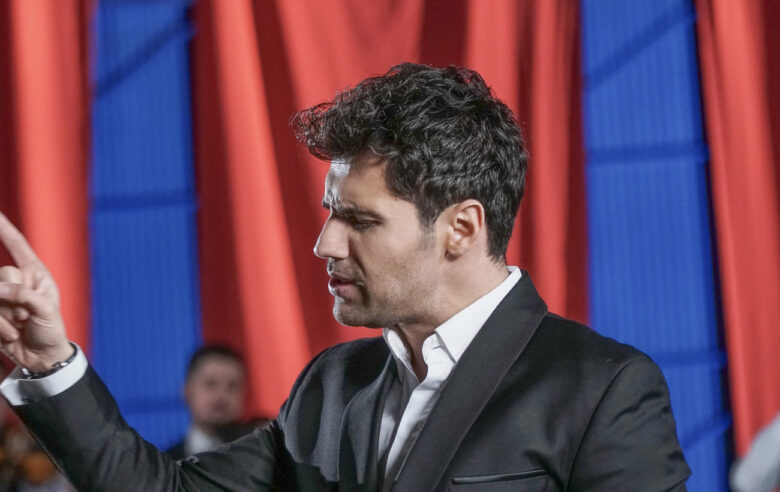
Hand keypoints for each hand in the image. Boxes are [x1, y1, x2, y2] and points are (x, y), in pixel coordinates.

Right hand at [0, 213, 71, 371]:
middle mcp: (17, 281)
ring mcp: (3, 297)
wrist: (42, 358)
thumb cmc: (51, 331)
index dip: (4, 229)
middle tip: (25, 316)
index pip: (17, 246)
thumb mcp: (45, 310)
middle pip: (2, 275)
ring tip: (21, 326)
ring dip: (5, 317)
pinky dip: (0, 327)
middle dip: (12, 299)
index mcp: (36, 273)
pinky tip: (12, 335)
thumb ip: (24, 294)